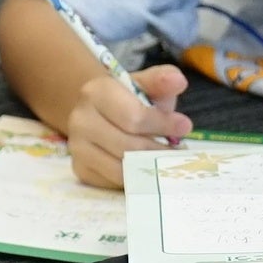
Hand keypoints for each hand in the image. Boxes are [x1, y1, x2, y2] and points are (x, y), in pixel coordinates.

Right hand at [64, 61, 191, 189]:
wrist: (100, 114)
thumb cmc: (128, 99)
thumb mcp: (146, 85)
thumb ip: (162, 81)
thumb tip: (178, 81)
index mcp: (95, 92)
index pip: (133, 117)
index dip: (162, 124)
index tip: (185, 127)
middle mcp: (80, 120)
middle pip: (128, 146)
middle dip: (158, 150)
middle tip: (177, 151)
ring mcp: (77, 148)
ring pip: (121, 168)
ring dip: (148, 167)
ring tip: (165, 160)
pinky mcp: (81, 169)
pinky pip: (114, 181)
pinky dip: (135, 178)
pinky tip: (147, 168)